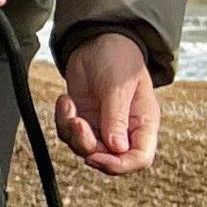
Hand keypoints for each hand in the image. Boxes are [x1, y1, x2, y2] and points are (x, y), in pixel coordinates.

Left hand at [54, 30, 163, 175]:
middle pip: (109, 158)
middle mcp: (124, 129)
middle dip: (88, 147)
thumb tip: (116, 148)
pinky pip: (70, 134)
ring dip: (72, 133)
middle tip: (77, 124)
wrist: (98, 41)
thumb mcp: (119, 86)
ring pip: (85, 148)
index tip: (96, 156)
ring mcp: (102, 125)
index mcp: (143, 123)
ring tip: (69, 106)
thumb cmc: (118, 58)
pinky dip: (63, 121)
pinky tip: (66, 101)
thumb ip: (116, 117)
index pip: (140, 158)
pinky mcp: (84, 118)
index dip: (119, 165)